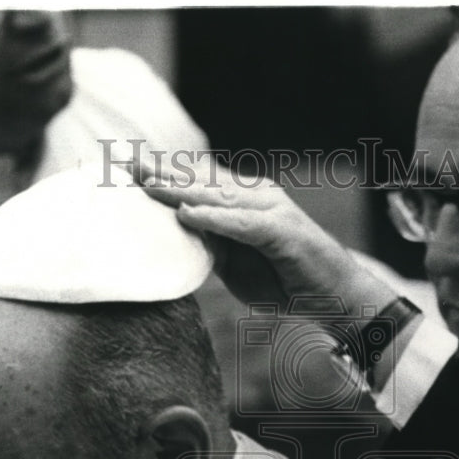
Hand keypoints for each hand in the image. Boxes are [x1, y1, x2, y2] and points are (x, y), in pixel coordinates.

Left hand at [139, 160, 397, 314]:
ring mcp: (270, 210)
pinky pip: (241, 223)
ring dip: (180, 190)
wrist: (333, 295)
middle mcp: (256, 196)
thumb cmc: (285, 280)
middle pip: (202, 181)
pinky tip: (186, 215)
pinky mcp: (282, 230)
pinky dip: (213, 219)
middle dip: (163, 173)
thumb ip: (211, 245)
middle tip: (126, 164)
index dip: (164, 173)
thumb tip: (179, 236)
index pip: (198, 182)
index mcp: (245, 200)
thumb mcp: (235, 265)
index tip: (128, 168)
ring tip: (147, 184)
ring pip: (217, 196)